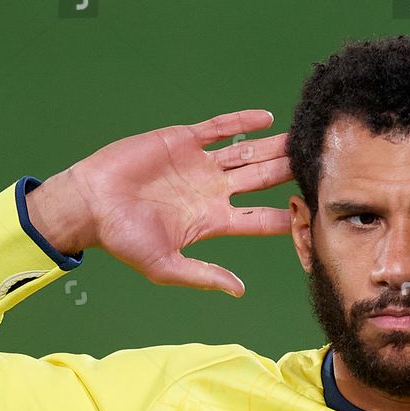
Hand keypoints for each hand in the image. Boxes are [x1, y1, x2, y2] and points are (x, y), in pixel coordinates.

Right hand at [28, 109, 291, 295]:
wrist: (89, 204)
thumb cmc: (122, 239)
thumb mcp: (166, 266)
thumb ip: (204, 275)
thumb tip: (240, 291)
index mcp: (212, 222)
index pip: (260, 220)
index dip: (286, 217)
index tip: (314, 214)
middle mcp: (212, 192)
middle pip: (261, 181)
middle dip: (289, 174)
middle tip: (320, 165)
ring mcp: (200, 165)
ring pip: (247, 154)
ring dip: (274, 148)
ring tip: (302, 140)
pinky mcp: (183, 141)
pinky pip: (218, 128)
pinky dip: (241, 122)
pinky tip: (266, 119)